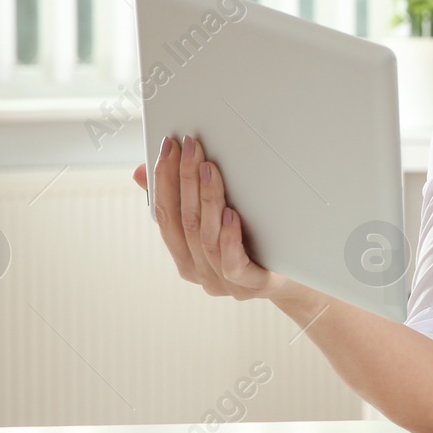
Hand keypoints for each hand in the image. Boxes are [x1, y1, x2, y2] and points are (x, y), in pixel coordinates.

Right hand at [132, 134, 294, 301]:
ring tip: (210, 169)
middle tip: (191, 147)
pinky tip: (231, 214)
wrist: (293, 278)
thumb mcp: (214, 218)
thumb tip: (140, 171)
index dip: (163, 179)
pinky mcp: (251, 285)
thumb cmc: (252, 243)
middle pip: (185, 221)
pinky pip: (233, 264)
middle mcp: (198, 270)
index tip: (168, 147)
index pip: (164, 214)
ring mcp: (223, 281)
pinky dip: (229, 238)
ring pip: (206, 238)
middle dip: (185, 179)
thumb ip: (182, 198)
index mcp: (184, 254)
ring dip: (207, 200)